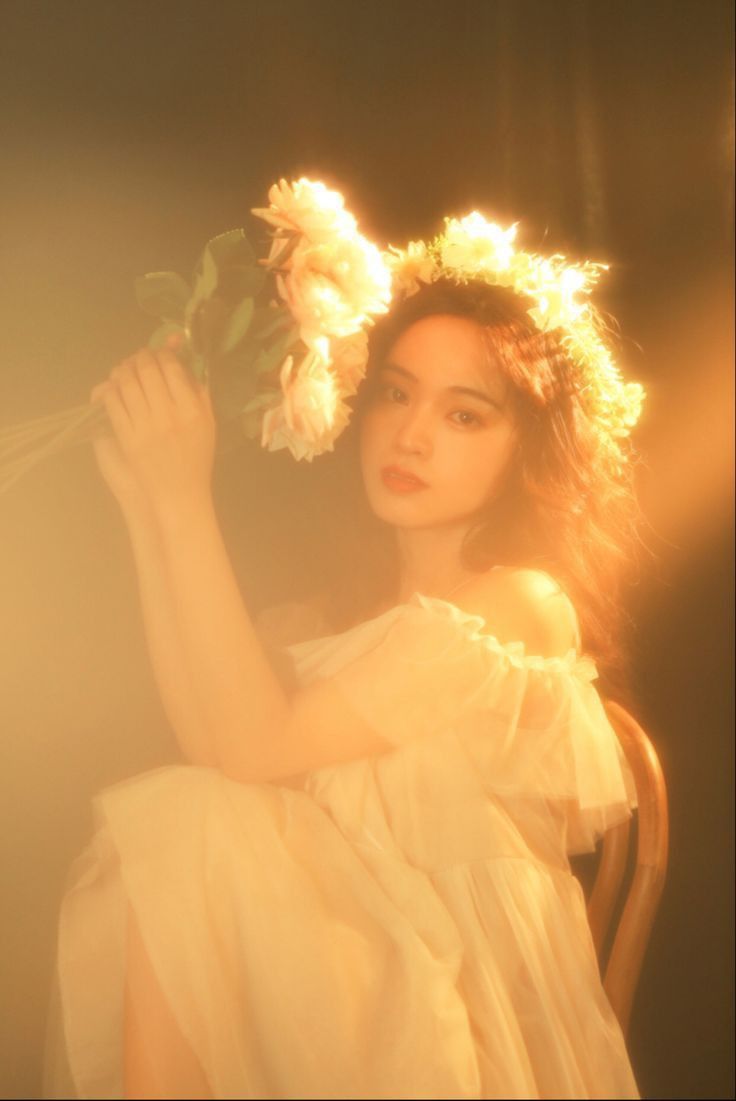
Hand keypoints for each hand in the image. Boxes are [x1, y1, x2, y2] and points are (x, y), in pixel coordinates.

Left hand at [90, 334, 216, 521]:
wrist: (178, 493)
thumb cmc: (196, 459)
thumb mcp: (208, 425)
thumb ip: (200, 394)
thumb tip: (185, 366)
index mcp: (191, 410)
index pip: (172, 369)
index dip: (163, 353)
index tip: (160, 352)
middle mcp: (168, 415)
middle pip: (147, 371)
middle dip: (141, 357)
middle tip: (139, 357)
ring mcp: (145, 426)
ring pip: (126, 383)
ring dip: (123, 370)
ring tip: (125, 368)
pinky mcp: (126, 437)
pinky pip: (113, 403)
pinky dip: (111, 390)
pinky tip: (114, 387)